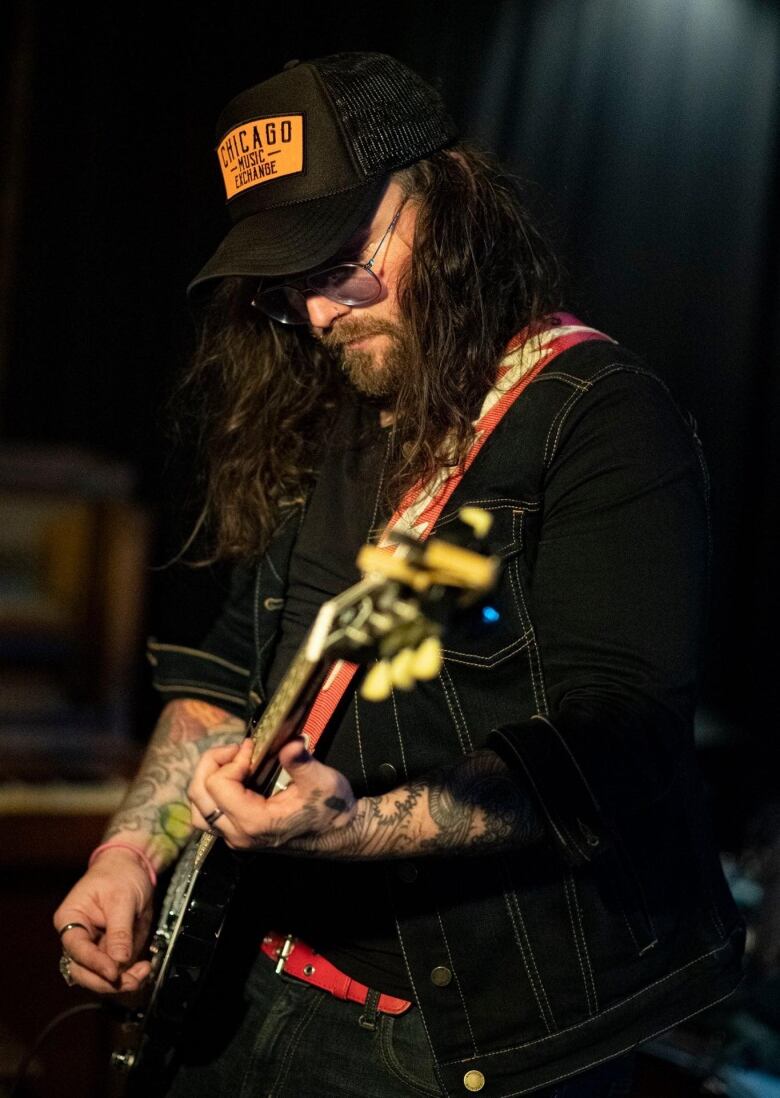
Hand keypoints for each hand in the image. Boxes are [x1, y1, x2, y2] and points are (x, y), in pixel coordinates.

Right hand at [53, 849, 153, 992]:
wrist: (133, 866)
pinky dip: (129, 973)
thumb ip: (119, 931)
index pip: (76, 949)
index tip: (113, 973)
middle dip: (107, 981)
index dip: (94, 964)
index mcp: (70, 919)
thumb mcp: (122, 898)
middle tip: (132, 981)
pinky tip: (144, 968)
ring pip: (99, 976)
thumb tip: (119, 962)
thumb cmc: (121, 874)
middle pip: (83, 971)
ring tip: (143, 972)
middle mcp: (77, 937)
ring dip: (121, 980)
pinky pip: (116, 969)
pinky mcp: (109, 951)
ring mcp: (93, 946)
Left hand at [188, 738, 356, 851]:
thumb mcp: (321, 780)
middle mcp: (238, 834)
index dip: (231, 760)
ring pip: (199, 810)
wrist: (340, 834)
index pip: (217, 785)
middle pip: (199, 797)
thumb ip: (301, 762)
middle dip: (212, 765)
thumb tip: (290, 743)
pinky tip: (235, 778)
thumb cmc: (331, 809)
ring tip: (231, 764)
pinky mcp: (239, 834)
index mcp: (254, 822)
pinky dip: (213, 793)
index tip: (254, 748)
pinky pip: (210, 815)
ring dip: (207, 781)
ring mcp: (236, 837)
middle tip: (238, 751)